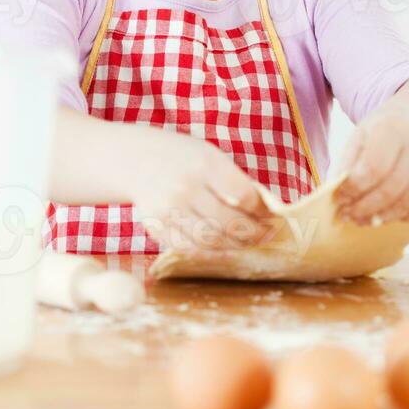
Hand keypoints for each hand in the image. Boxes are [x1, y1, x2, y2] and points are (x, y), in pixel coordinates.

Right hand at [129, 124, 274, 252]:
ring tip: (245, 243)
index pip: (244, 196)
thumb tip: (264, 212)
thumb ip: (234, 181)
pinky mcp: (157, 227)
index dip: (261, 211)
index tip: (270, 216)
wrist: (137, 161)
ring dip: (234, 247)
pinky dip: (209, 252)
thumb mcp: (210, 156)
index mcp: (205, 163)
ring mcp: (169, 209)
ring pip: (211, 241)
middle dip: (253, 234)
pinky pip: (189, 248)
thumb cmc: (183, 158)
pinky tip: (221, 247)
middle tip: (264, 236)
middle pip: (229, 223)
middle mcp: (186, 186)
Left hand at [334, 106, 408, 224]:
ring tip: (366, 220)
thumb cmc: (386, 129)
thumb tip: (334, 195)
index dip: (353, 190)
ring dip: (384, 218)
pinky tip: (391, 215)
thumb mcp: (362, 135)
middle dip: (365, 209)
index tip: (339, 200)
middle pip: (390, 191)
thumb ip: (346, 163)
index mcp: (392, 128)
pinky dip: (407, 217)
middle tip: (350, 216)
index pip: (371, 169)